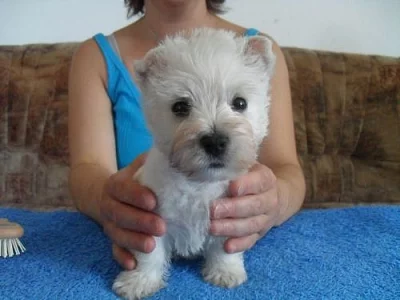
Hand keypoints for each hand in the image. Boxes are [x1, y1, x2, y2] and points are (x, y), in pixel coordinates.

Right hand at [99, 153, 165, 269]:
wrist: (109, 193)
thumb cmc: (135, 178)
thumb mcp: (142, 165)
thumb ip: (156, 160)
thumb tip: (178, 153)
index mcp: (115, 184)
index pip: (123, 188)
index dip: (136, 195)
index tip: (153, 201)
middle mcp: (109, 204)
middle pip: (120, 214)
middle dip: (140, 222)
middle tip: (161, 227)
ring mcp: (109, 223)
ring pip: (117, 234)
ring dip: (133, 241)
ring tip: (152, 246)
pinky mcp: (113, 238)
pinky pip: (114, 249)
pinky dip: (122, 257)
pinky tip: (134, 264)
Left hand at [209, 163, 280, 252]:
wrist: (273, 195)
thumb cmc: (249, 178)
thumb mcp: (245, 169)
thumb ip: (232, 169)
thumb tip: (209, 169)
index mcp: (266, 179)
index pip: (258, 182)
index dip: (245, 185)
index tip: (231, 188)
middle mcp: (270, 200)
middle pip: (254, 206)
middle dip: (232, 209)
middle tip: (213, 210)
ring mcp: (266, 219)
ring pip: (251, 225)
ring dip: (231, 228)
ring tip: (212, 228)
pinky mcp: (260, 234)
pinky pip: (251, 241)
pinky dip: (239, 244)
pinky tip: (226, 247)